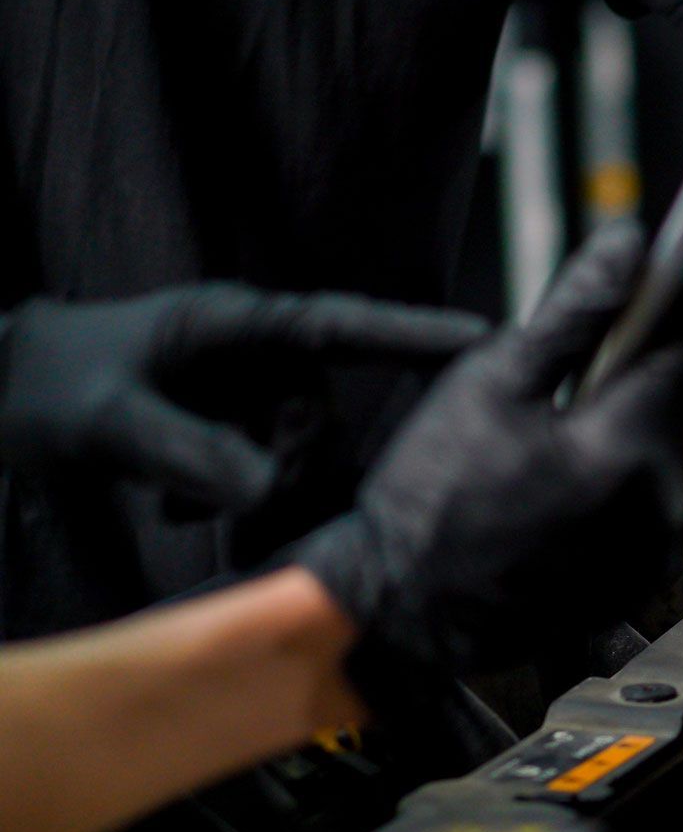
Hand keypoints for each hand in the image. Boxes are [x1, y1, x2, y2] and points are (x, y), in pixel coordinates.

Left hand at [0, 287, 486, 509]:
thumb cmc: (46, 381)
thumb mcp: (112, 420)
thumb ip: (196, 453)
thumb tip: (276, 491)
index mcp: (238, 325)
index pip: (346, 326)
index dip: (418, 335)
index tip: (487, 339)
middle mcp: (252, 356)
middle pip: (320, 417)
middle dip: (290, 467)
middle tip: (231, 504)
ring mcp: (239, 393)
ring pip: (291, 454)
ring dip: (252, 491)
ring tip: (183, 506)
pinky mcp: (223, 426)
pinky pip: (261, 470)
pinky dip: (231, 497)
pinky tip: (179, 507)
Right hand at [291, 219, 682, 689]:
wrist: (401, 609)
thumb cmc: (430, 498)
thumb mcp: (491, 381)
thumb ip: (573, 312)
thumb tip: (627, 245)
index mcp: (625, 450)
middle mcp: (656, 504)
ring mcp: (651, 545)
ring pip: (677, 442)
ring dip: (669, 387)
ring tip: (656, 332)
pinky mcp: (636, 571)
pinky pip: (656, 488)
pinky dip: (645, 442)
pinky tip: (621, 413)